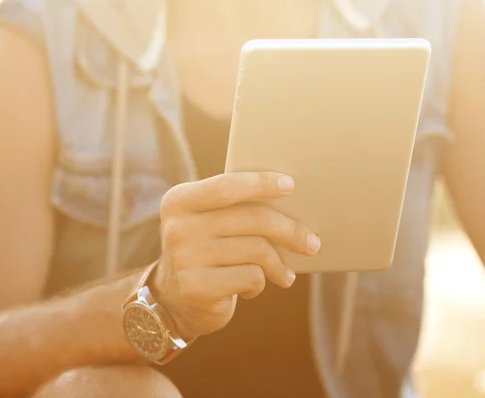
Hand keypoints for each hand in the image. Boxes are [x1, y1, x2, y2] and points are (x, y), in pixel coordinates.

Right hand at [152, 172, 320, 339]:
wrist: (172, 300)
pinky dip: (259, 283)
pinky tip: (252, 287)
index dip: (261, 183)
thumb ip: (234, 208)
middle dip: (290, 231)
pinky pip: (251, 277)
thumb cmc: (205, 251)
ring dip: (278, 264)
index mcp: (179, 201)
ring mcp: (185, 259)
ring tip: (284, 274)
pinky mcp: (197, 288)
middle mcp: (178, 228)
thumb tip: (291, 203)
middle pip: (253, 219)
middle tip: (312, 243)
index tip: (290, 185)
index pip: (227, 186)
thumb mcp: (207, 222)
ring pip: (257, 250)